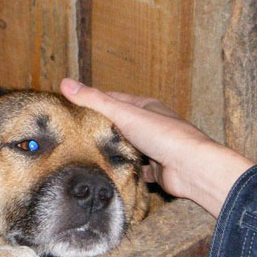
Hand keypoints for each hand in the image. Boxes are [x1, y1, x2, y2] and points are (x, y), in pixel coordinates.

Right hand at [60, 78, 253, 216]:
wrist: (192, 169)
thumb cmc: (163, 135)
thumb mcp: (123, 113)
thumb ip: (94, 101)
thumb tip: (64, 83)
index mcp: (146, 107)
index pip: (114, 100)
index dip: (94, 102)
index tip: (72, 107)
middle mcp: (151, 125)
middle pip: (120, 124)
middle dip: (101, 129)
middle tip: (75, 134)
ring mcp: (154, 148)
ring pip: (127, 147)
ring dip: (112, 151)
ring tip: (86, 154)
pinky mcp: (155, 170)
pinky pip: (135, 170)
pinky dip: (124, 171)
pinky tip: (109, 173)